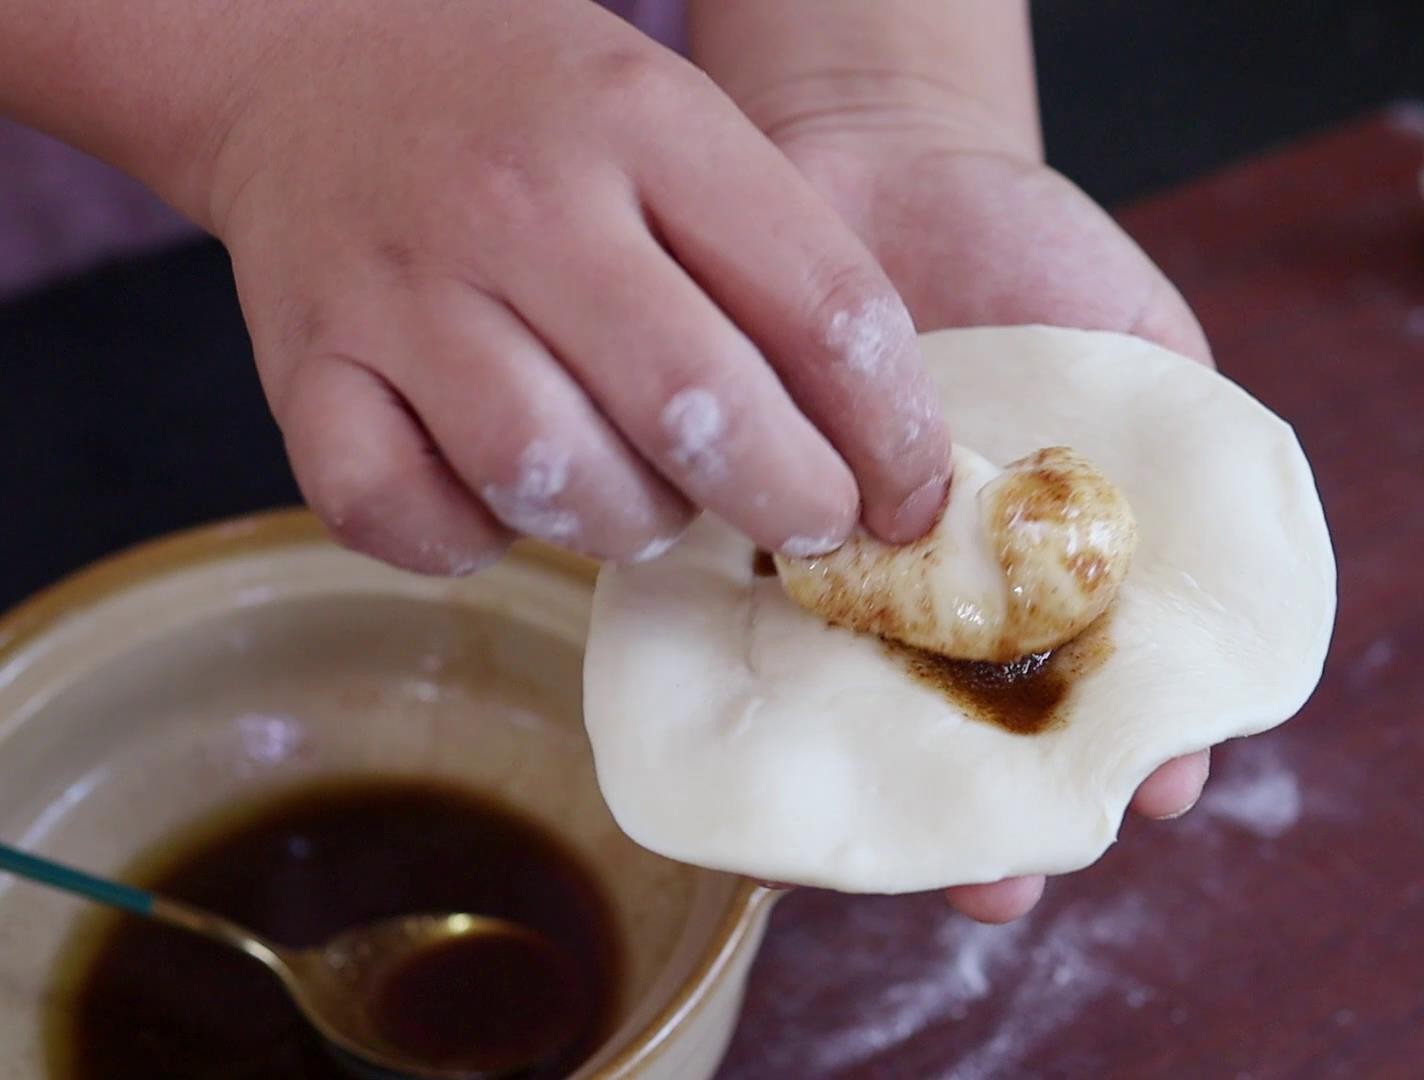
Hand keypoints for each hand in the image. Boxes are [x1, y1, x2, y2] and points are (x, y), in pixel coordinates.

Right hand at [201, 0, 951, 572]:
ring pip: (553, 477)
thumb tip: (883, 451)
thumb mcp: (678, 128)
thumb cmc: (539, 119)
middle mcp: (518, 202)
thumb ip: (777, 263)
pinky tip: (511, 500)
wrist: (317, 62)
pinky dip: (470, 538)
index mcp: (646, 124)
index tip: (912, 497)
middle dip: (789, 502)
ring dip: (633, 522)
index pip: (823, 308)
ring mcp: (400, 289)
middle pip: (695, 409)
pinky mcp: (306, 368)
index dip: (893, 434)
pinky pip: (403, 514)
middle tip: (812, 526)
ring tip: (652, 494)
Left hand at [768, 102, 1214, 922]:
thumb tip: (1231, 560)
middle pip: (987, 745)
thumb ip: (1191, 435)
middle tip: (1004, 885)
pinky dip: (755, 730)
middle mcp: (958, 604)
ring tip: (889, 869)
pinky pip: (747, 658)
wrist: (873, 170)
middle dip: (1001, 832)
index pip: (1117, 693)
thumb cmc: (1029, 256)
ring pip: (870, 732)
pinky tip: (764, 794)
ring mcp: (853, 590)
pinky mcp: (750, 557)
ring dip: (881, 814)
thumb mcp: (1142, 334)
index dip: (1146, 750)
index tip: (1159, 784)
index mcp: (1063, 572)